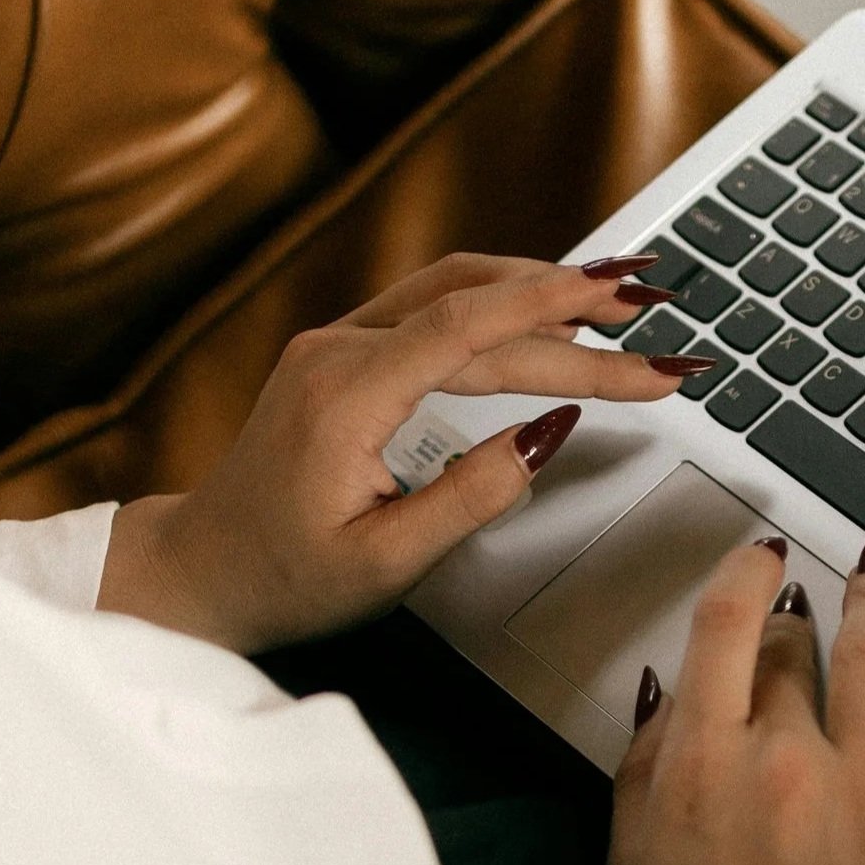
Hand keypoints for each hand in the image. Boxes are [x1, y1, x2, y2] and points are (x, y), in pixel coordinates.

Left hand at [95, 252, 708, 652]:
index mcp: (344, 397)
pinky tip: (550, 309)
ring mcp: (339, 341)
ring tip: (623, 303)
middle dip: (579, 322)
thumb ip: (474, 494)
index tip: (625, 299)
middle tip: (661, 338)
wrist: (202, 568)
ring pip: (457, 288)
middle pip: (479, 314)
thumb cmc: (285, 576)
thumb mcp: (386, 563)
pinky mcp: (347, 349)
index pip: (466, 327)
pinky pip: (436, 302)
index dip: (553, 306)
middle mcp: (338, 350)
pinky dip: (503, 300)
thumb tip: (553, 429)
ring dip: (542, 290)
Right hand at [608, 537, 864, 864]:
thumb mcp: (631, 853)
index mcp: (701, 762)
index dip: (743, 572)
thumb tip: (671, 678)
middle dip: (795, 615)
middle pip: (794, 648)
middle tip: (802, 599)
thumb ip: (646, 755)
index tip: (757, 557)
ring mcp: (862, 790)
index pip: (725, 624)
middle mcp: (783, 762)